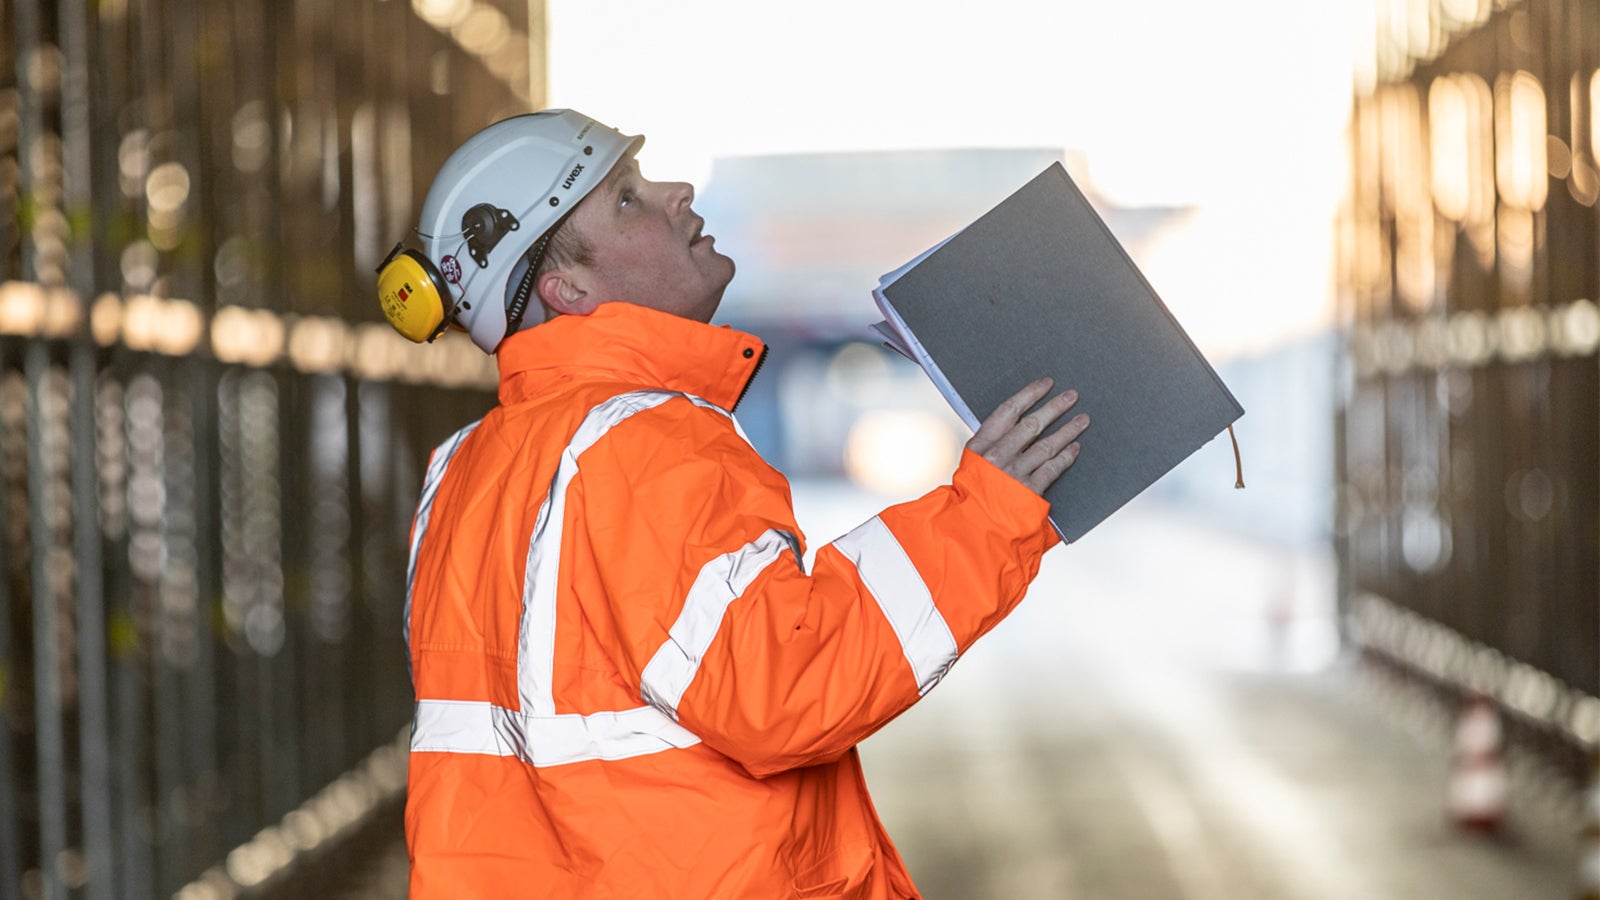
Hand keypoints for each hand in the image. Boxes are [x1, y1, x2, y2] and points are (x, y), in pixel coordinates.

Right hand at [966, 378, 1088, 494]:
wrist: (971, 530)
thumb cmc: (970, 499)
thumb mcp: (972, 467)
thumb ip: (991, 448)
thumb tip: (1014, 429)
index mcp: (980, 446)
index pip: (1008, 411)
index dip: (1029, 394)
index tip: (1045, 384)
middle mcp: (998, 456)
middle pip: (1032, 424)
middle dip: (1054, 408)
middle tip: (1071, 397)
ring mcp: (1015, 473)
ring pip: (1047, 445)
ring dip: (1067, 431)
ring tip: (1082, 420)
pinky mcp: (1030, 490)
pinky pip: (1053, 468)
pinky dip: (1066, 457)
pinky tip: (1075, 448)